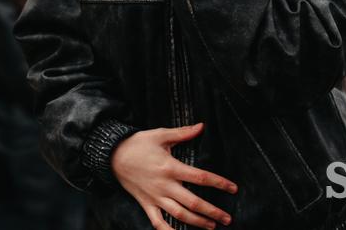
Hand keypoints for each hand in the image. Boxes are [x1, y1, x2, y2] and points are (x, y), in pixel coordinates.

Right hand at [111, 123, 236, 228]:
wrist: (112, 156)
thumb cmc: (138, 144)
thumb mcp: (160, 135)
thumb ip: (182, 133)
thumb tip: (201, 126)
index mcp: (170, 167)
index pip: (200, 177)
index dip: (219, 183)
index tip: (233, 188)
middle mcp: (164, 185)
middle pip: (193, 202)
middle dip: (212, 211)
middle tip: (227, 218)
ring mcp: (155, 197)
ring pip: (179, 215)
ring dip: (197, 222)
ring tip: (212, 226)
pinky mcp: (146, 204)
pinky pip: (158, 223)